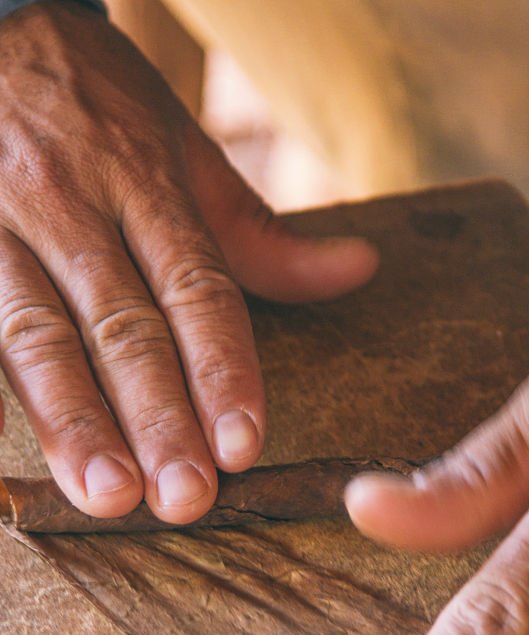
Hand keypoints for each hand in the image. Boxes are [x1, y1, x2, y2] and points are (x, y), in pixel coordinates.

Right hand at [0, 1, 376, 522]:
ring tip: (108, 495)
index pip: (195, 289)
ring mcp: (1, 228)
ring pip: (39, 335)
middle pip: (122, 326)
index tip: (243, 445)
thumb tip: (360, 269)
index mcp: (145, 185)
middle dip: (156, 417)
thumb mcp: (187, 153)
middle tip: (186, 497)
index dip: (222, 369)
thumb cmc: (103, 109)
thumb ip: (263, 233)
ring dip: (74, 422)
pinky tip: (6, 449)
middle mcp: (74, 208)